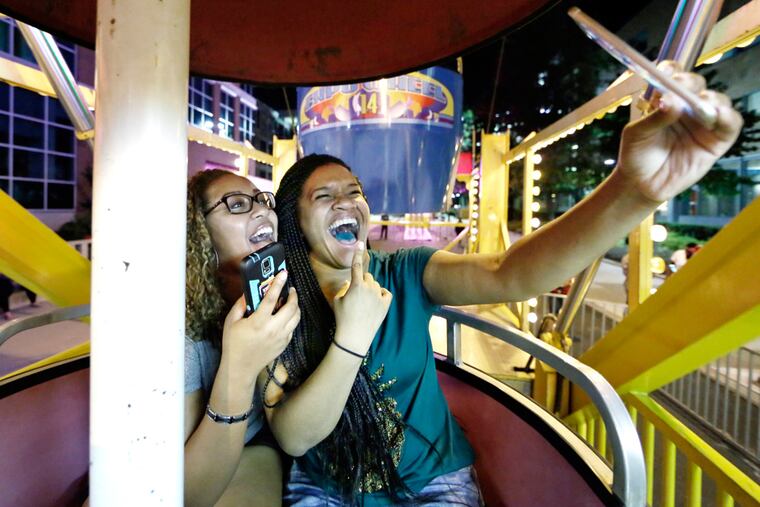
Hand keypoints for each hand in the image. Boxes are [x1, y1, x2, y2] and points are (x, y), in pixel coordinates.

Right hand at [222, 271, 299, 381]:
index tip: (283, 273)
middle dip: (293, 295)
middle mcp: (273, 329)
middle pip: (291, 307)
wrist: (241, 368)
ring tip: (290, 300)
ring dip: (296, 306)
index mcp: (258, 322)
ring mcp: (281, 338)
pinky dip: (292, 319)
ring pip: (296, 317)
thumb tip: (248, 292)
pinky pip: (293, 328)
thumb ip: (240, 305)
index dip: (278, 284)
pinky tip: (285, 316)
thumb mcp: (230, 322)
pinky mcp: (284, 344)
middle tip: (290, 289)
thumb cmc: (233, 344)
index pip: (271, 299)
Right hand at [333, 242, 391, 355]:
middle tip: (357, 294)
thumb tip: (350, 283)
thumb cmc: (342, 318)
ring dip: (371, 289)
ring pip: (376, 285)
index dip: (357, 254)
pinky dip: (382, 294)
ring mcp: (378, 296)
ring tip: (364, 303)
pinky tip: (376, 301)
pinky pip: (386, 293)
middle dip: (362, 282)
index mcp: (355, 285)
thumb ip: (344, 288)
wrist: (354, 336)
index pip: (356, 265)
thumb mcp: (338, 300)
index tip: (359, 243)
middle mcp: (369, 288)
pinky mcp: (386, 304)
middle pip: (368, 276)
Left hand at [616, 61, 742, 202]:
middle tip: (681, 88)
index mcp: (665, 99)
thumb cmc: (636, 154)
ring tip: (701, 104)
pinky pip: (730, 124)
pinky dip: (728, 117)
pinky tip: (719, 114)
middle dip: (690, 83)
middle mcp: (687, 106)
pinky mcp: (716, 140)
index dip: (672, 70)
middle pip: (696, 84)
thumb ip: (653, 118)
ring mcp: (702, 122)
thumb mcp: (636, 135)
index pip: (673, 75)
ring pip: (717, 100)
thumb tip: (671, 100)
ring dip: (711, 98)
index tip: (667, 73)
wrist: (642, 184)